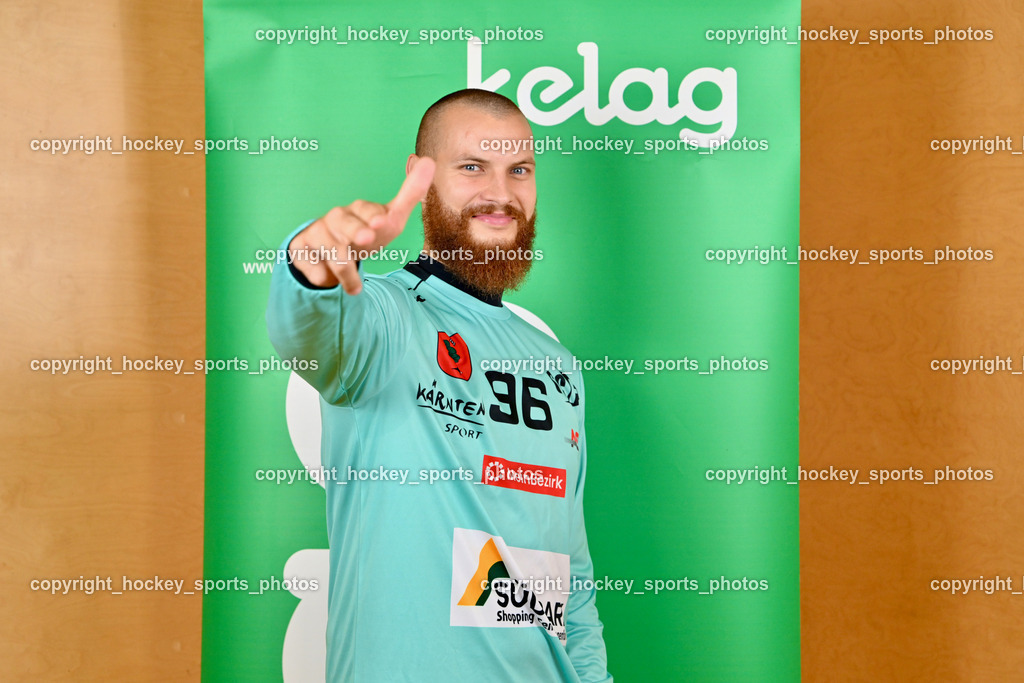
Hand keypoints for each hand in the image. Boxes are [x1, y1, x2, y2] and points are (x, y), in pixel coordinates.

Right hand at [288, 156, 434, 292]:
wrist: (330, 254)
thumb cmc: (364, 233)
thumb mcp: (389, 219)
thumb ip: (410, 194)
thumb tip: (428, 161)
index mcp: (357, 210)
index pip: (365, 209)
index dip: (373, 215)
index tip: (382, 221)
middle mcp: (336, 218)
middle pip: (343, 221)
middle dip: (355, 230)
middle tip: (367, 239)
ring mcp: (317, 233)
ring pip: (330, 249)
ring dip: (344, 270)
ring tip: (355, 287)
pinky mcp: (301, 250)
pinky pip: (310, 264)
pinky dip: (320, 275)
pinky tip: (326, 279)